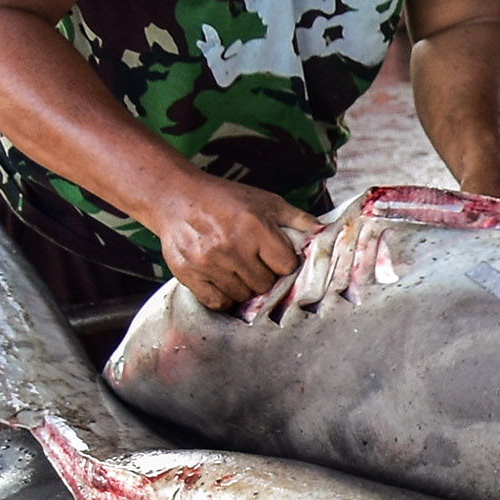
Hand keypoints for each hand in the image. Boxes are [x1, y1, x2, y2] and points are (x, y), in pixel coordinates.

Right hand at [147, 172, 319, 313]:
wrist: (175, 197)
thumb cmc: (225, 199)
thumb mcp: (265, 201)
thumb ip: (297, 218)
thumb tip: (325, 233)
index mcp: (254, 227)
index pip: (285, 266)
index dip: (284, 264)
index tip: (276, 258)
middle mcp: (231, 246)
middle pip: (265, 285)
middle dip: (265, 276)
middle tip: (255, 262)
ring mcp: (208, 263)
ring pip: (242, 296)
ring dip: (244, 287)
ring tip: (236, 267)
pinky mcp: (189, 275)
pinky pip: (218, 303)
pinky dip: (223, 296)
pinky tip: (222, 279)